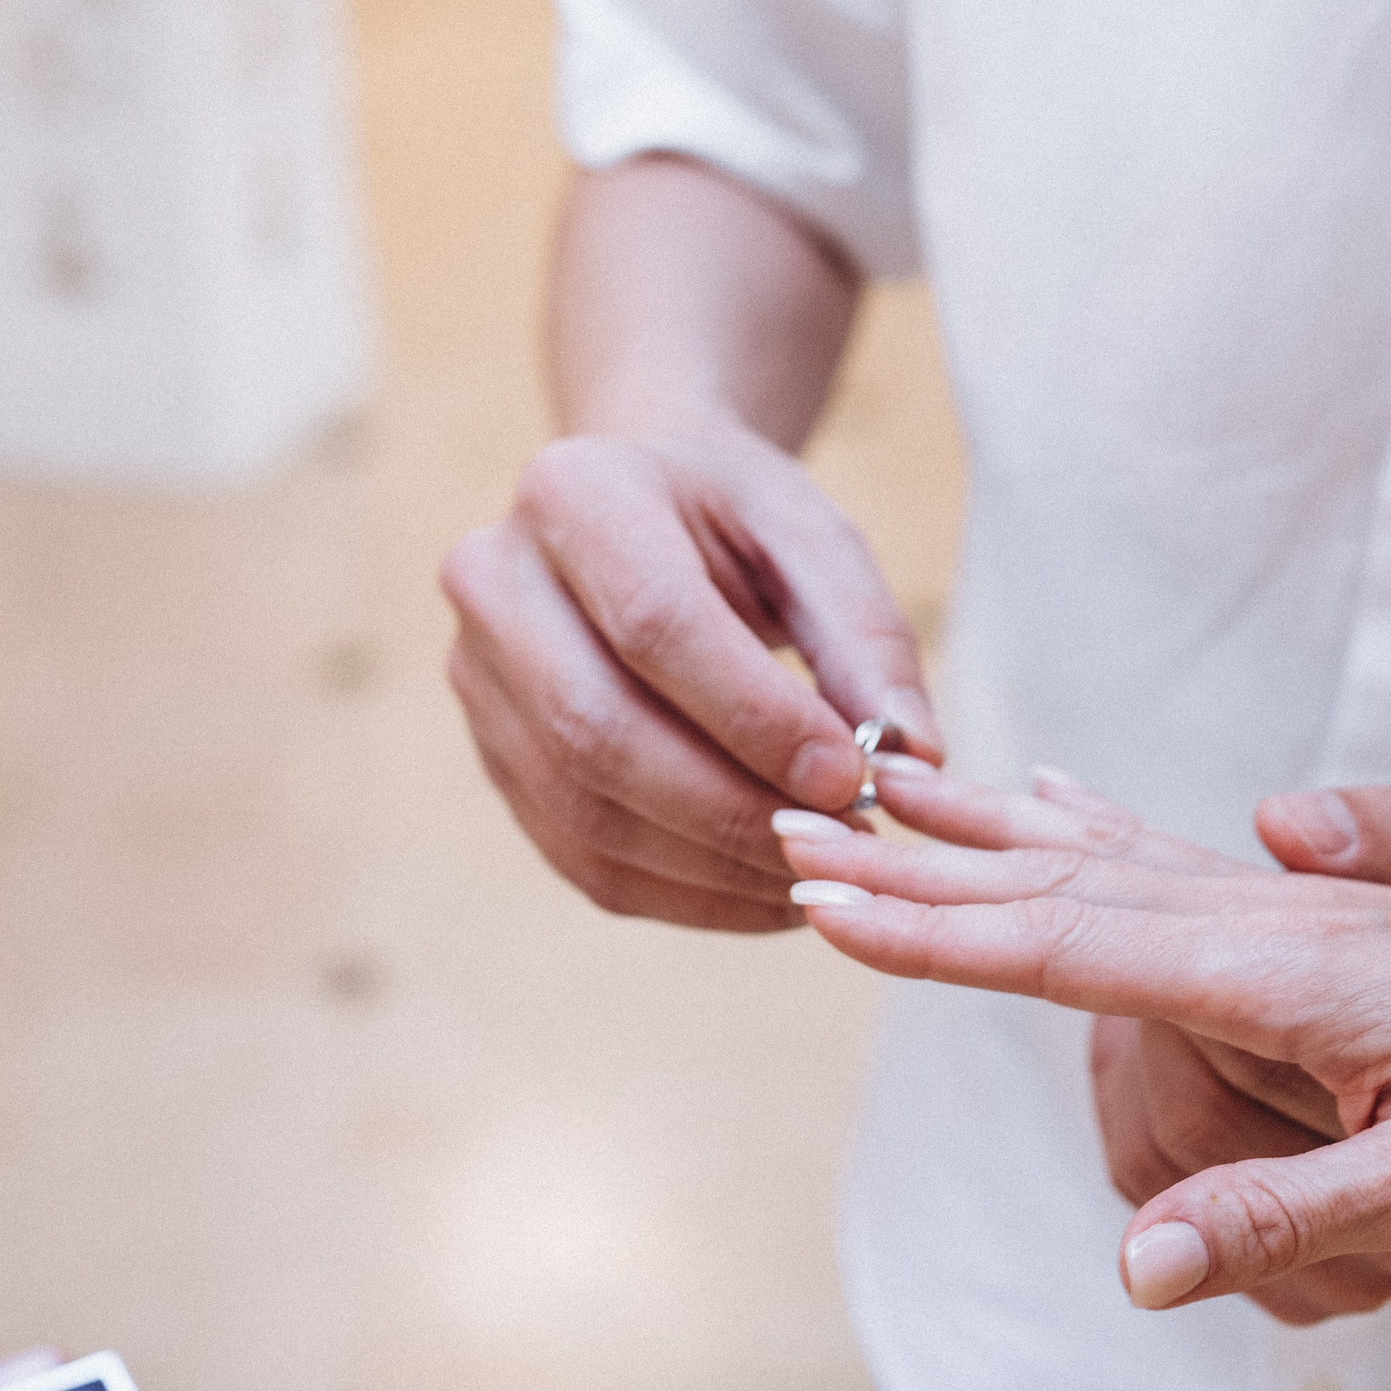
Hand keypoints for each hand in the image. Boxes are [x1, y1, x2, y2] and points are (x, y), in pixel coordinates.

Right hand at [443, 427, 939, 930]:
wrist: (642, 511)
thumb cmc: (737, 523)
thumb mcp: (815, 540)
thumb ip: (867, 639)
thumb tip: (914, 754)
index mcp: (574, 494)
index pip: (655, 625)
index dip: (755, 718)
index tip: (851, 777)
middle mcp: (494, 584)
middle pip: (598, 731)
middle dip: (731, 810)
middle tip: (842, 842)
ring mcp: (476, 681)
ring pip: (584, 813)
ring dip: (715, 867)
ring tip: (819, 873)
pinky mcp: (495, 761)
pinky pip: (584, 859)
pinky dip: (687, 896)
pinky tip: (769, 893)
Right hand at [779, 777, 1390, 1312]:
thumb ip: (1292, 1216)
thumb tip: (1137, 1268)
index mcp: (1283, 968)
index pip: (1072, 947)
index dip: (940, 934)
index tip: (827, 901)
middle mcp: (1267, 912)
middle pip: (1055, 883)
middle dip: (916, 864)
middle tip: (790, 824)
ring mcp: (1285, 901)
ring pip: (1096, 855)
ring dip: (977, 832)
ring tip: (879, 794)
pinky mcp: (1307, 908)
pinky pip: (1157, 855)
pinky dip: (1075, 826)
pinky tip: (1045, 798)